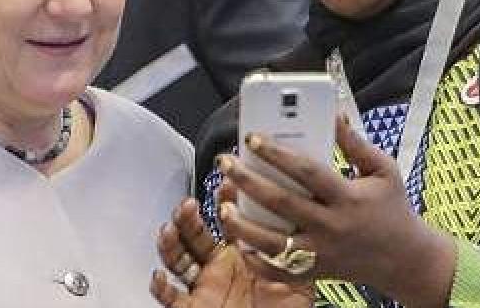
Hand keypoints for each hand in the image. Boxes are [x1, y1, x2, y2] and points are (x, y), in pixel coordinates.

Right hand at [150, 198, 311, 307]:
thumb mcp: (299, 282)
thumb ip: (303, 254)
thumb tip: (319, 223)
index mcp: (241, 256)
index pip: (228, 221)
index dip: (224, 201)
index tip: (228, 184)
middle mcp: (218, 267)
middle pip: (195, 234)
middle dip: (189, 217)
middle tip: (190, 203)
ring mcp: (203, 286)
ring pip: (177, 259)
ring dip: (171, 242)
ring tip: (171, 229)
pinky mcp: (190, 307)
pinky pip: (169, 297)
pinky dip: (161, 287)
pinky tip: (160, 275)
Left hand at [216, 116, 455, 307]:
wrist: (405, 260)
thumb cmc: (392, 208)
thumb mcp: (382, 169)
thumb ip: (354, 143)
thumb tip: (333, 113)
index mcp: (349, 198)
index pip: (307, 172)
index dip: (278, 154)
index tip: (253, 138)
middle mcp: (332, 227)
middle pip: (281, 204)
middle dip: (248, 181)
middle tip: (225, 163)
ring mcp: (321, 253)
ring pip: (272, 243)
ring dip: (242, 225)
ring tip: (223, 205)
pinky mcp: (314, 272)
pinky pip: (278, 271)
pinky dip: (255, 260)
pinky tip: (238, 242)